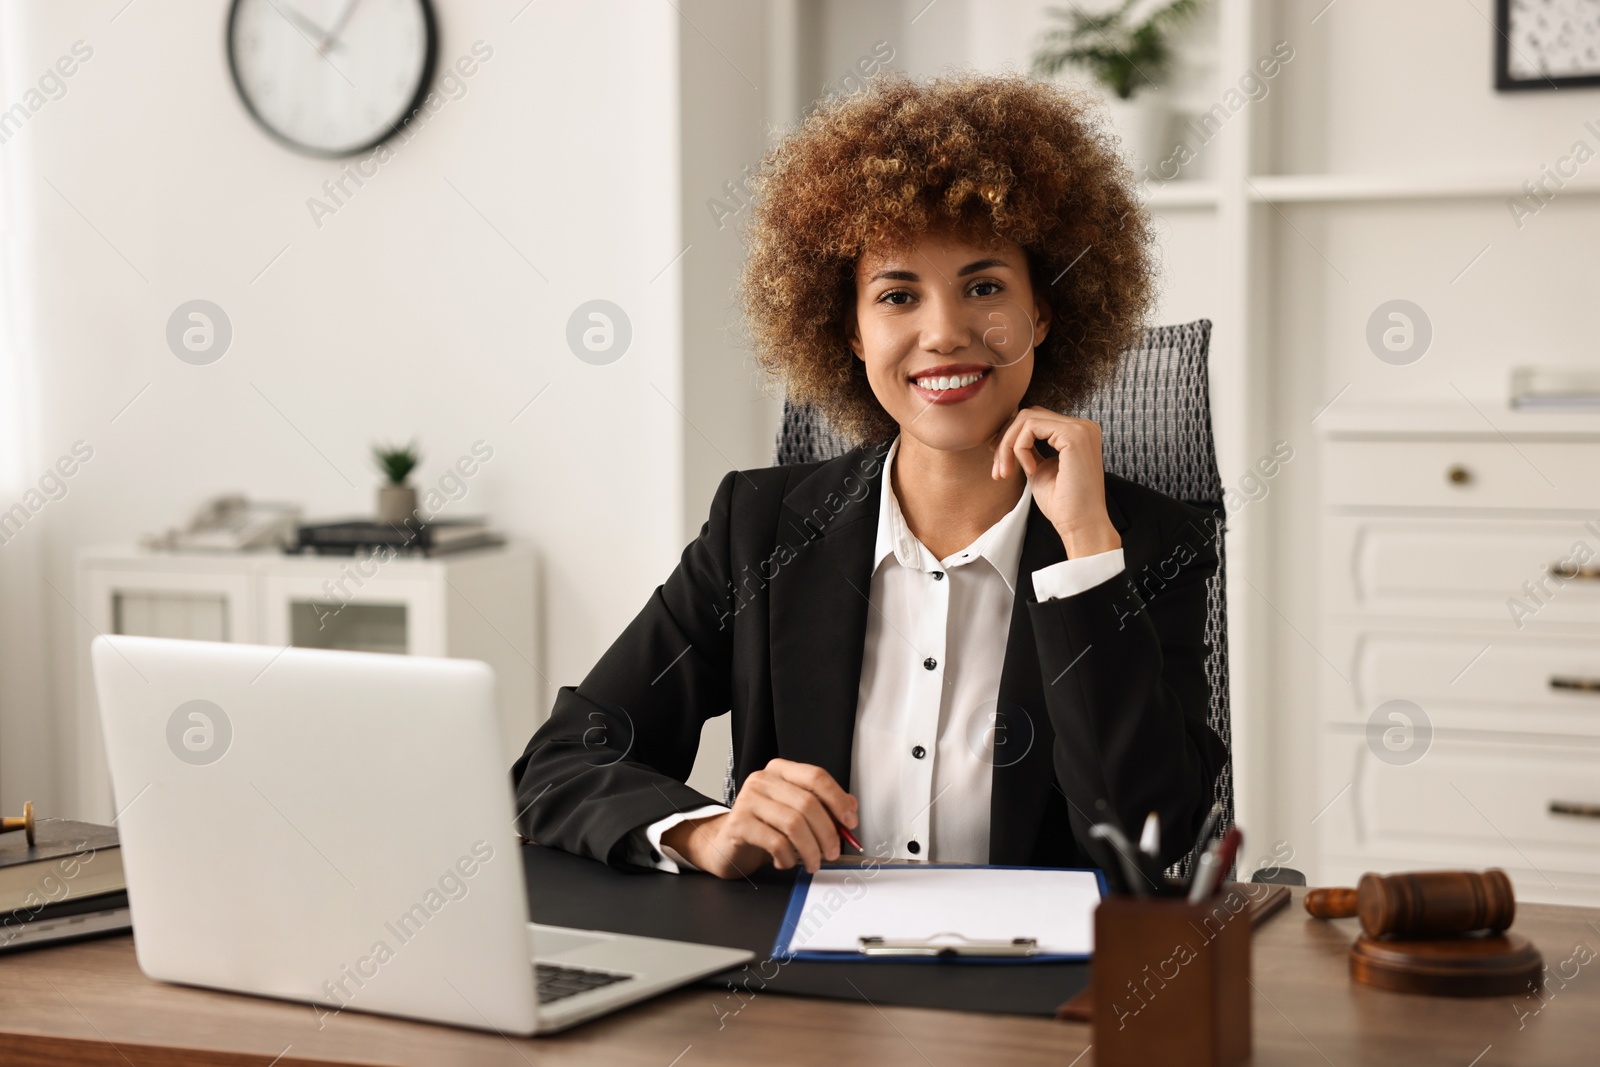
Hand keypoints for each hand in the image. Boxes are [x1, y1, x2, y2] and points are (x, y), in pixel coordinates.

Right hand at [660, 759, 857, 878]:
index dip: (838, 800)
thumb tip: (850, 808)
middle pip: (808, 803)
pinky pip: (775, 842)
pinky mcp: (739, 823)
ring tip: (813, 862)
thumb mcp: (794, 813)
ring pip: (794, 823)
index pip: (816, 777)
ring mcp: (748, 800)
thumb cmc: (763, 827)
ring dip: (811, 849)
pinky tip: (786, 863)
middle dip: (827, 832)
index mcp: (780, 771)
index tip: (850, 822)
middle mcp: (763, 780)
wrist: (725, 844)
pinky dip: (788, 858)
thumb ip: (822, 807)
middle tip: (833, 852)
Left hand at [991, 407, 1119, 557]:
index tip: (1000, 465)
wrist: (1081, 525)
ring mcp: (1080, 428)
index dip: (1011, 438)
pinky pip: (1030, 428)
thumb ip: (1030, 448)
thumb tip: (1008, 433)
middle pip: (1029, 415)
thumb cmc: (1062, 504)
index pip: (1036, 420)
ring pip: (1026, 419)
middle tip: (998, 471)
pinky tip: (1029, 470)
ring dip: (1007, 446)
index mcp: (1077, 433)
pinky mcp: (1074, 435)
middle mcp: (1083, 426)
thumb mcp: (1040, 468)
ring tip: (1006, 472)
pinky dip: (1019, 449)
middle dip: (1005, 440)